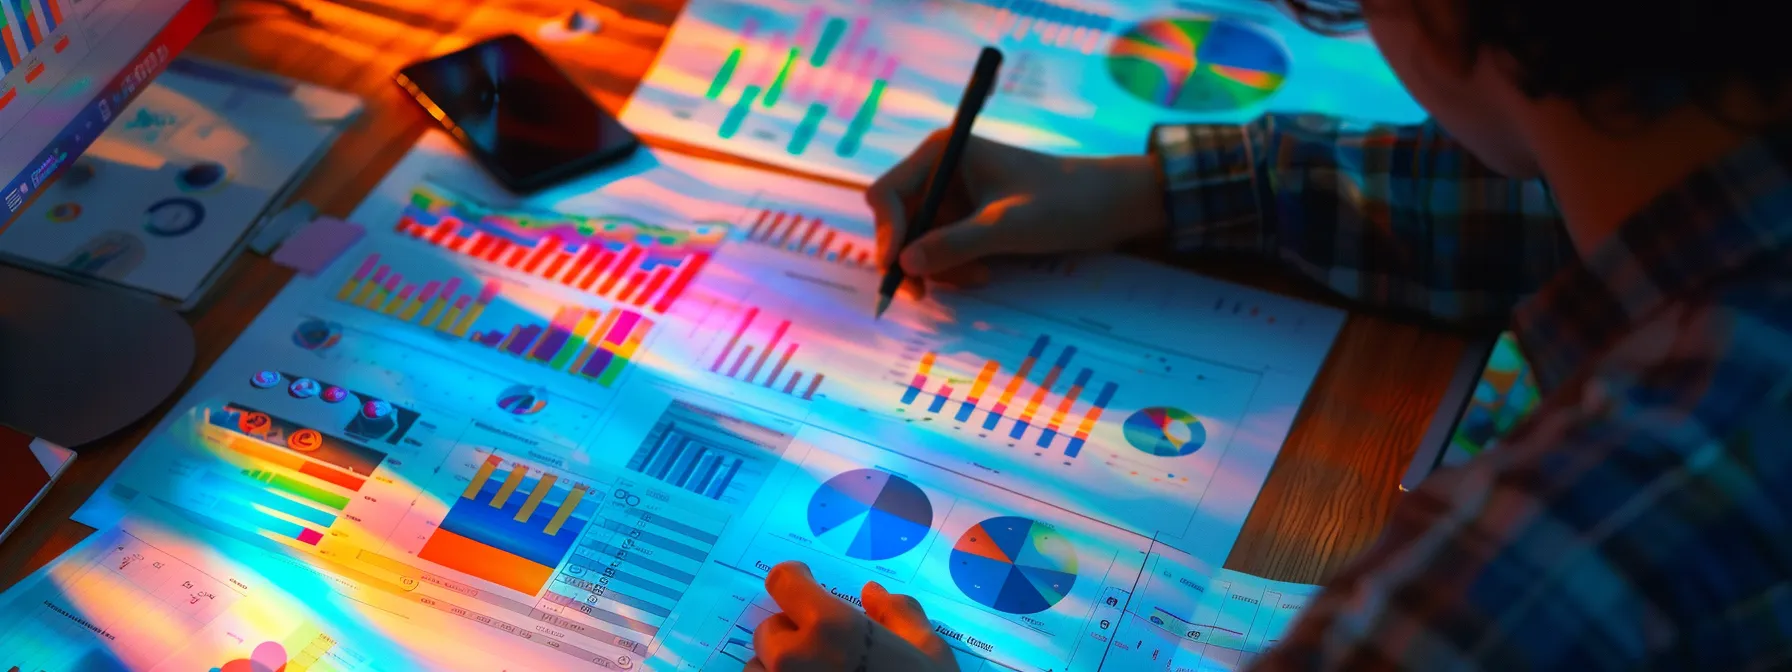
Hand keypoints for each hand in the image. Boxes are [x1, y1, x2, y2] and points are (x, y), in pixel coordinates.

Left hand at [748, 562, 958, 671]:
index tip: (805, 584)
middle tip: (826, 651)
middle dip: (792, 634)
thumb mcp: (929, 652)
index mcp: (832, 626)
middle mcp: (794, 656)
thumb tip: (873, 594)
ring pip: (759, 669)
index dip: (794, 580)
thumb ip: (899, 614)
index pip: (782, 581)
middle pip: (770, 630)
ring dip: (779, 670)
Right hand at [868, 131, 1166, 296]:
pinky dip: (956, 268)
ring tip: (979, 276)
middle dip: (913, 257)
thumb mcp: (1007, 226)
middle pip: (898, 222)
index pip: (887, 194)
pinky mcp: (967, 220)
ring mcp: (953, 197)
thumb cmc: (1063, 203)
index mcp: (943, 153)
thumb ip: (955, 244)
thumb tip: (905, 263)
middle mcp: (940, 171)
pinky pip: (942, 251)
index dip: (885, 233)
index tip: (897, 270)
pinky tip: (984, 272)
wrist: (1111, 207)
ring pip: (918, 244)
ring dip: (940, 268)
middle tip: (926, 293)